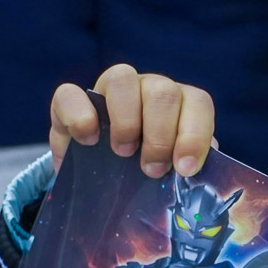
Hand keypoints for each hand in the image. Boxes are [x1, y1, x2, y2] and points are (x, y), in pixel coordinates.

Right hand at [50, 63, 215, 179]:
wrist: (99, 190)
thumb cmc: (144, 181)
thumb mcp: (169, 179)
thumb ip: (186, 173)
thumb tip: (196, 179)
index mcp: (179, 105)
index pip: (197, 102)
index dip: (195, 134)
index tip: (184, 168)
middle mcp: (147, 89)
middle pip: (163, 91)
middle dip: (160, 135)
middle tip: (151, 169)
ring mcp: (109, 90)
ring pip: (122, 78)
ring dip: (126, 120)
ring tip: (122, 153)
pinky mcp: (70, 103)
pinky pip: (70, 93)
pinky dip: (79, 116)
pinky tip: (89, 142)